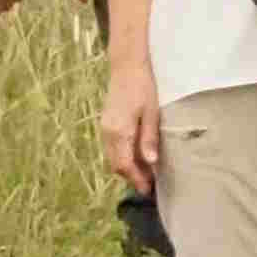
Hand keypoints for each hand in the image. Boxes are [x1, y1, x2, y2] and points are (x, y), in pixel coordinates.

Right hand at [101, 60, 162, 195]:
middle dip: (131, 176)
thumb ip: (149, 138)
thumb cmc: (143, 87)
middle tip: (149, 185)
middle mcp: (108, 133)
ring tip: (145, 172)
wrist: (127, 66)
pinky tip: (137, 155)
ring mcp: (105, 128)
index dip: (136, 179)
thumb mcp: (151, 113)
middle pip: (116, 164)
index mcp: (119, 132)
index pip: (125, 165)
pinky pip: (112, 147)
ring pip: (113, 156)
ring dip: (127, 167)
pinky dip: (123, 155)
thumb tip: (151, 163)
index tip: (148, 190)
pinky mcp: (106, 123)